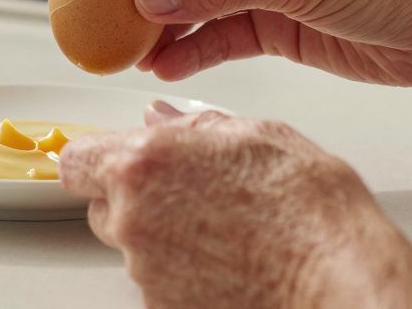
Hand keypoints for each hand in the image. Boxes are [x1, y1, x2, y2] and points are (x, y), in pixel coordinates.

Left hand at [59, 102, 411, 308]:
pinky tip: (227, 259)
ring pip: (132, 247)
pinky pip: (158, 282)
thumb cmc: (307, 206)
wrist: (336, 276)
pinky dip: (181, 272)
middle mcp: (133, 217)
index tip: (114, 161)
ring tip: (222, 229)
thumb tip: (163, 121)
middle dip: (131, 198)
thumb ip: (193, 127)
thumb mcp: (254, 134)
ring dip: (160, 236)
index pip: (75, 160)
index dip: (96, 159)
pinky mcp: (163, 306)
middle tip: (186, 194)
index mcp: (144, 161)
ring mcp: (146, 269)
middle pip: (103, 206)